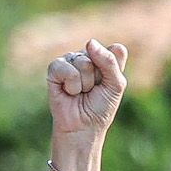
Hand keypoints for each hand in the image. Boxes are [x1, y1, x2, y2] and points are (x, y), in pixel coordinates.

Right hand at [44, 40, 129, 170]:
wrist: (82, 128)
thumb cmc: (100, 108)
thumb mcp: (115, 85)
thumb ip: (110, 61)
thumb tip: (89, 42)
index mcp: (104, 57)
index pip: (115, 50)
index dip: (113, 71)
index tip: (108, 85)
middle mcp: (87, 56)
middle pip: (96, 55)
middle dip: (96, 78)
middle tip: (91, 91)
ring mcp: (70, 61)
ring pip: (82, 61)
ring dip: (84, 83)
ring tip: (80, 93)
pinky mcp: (54, 70)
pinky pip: (64, 67)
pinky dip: (70, 84)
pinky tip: (68, 92)